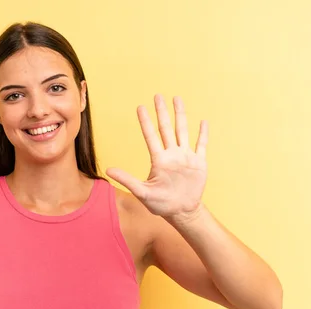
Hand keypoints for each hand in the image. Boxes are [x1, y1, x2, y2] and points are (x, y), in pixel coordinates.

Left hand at [106, 94, 207, 221]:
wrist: (181, 212)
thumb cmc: (160, 204)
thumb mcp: (142, 192)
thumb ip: (127, 179)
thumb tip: (108, 170)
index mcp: (158, 160)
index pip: (151, 136)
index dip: (145, 122)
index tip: (140, 107)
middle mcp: (171, 155)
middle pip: (166, 128)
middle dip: (162, 112)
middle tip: (158, 96)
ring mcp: (185, 157)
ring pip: (183, 131)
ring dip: (181, 116)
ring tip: (177, 99)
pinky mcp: (199, 163)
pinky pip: (201, 145)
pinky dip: (202, 134)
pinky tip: (202, 122)